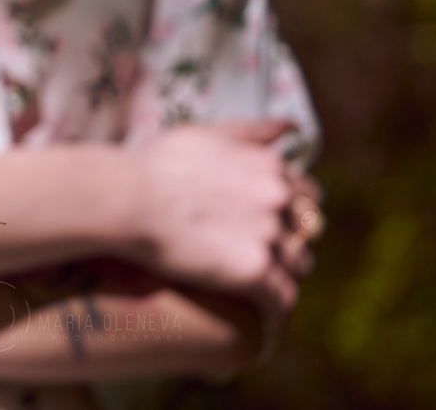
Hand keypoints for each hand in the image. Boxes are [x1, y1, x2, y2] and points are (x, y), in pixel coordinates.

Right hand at [122, 119, 313, 318]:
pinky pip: (282, 297)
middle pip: (308, 229)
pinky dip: (276, 305)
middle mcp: (277, 199)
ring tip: (262, 280)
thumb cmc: (158, 162)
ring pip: (299, 263)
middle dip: (291, 238)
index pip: (308, 193)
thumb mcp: (207, 133)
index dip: (292, 207)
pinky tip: (264, 308)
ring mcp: (268, 236)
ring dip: (284, 271)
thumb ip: (253, 130)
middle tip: (263, 248)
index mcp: (270, 167)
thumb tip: (289, 127)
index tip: (274, 218)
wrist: (126, 197)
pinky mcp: (254, 272)